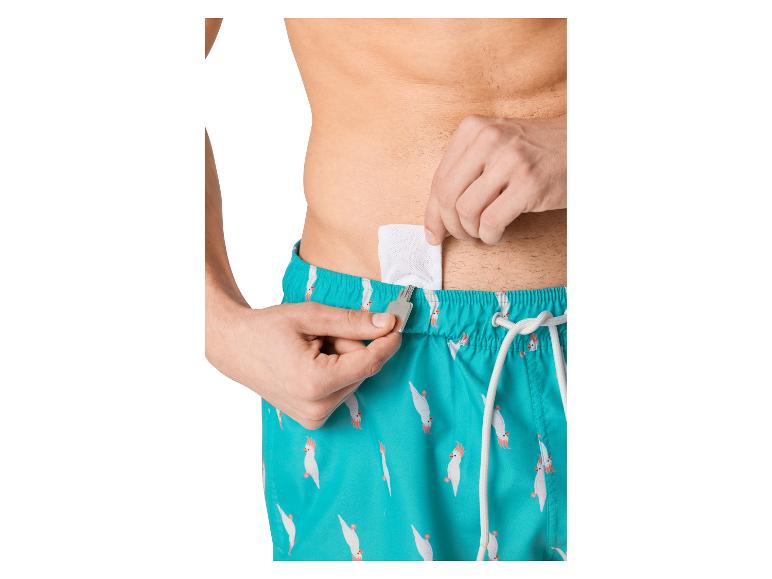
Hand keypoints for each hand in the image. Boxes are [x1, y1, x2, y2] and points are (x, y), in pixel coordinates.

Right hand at [206, 301, 400, 429]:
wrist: (234, 348)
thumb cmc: (269, 328)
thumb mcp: (312, 315)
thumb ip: (353, 321)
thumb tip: (389, 324)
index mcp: (316, 382)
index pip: (369, 363)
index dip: (388, 342)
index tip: (398, 324)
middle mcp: (317, 408)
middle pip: (361, 370)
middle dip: (352, 347)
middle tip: (321, 335)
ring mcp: (314, 418)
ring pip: (353, 380)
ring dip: (342, 360)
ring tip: (310, 350)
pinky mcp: (313, 420)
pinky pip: (341, 390)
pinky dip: (334, 373)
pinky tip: (310, 364)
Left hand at [424, 114, 565, 244]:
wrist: (581, 145)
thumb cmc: (534, 153)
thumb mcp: (493, 149)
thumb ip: (463, 177)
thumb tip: (433, 224)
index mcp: (473, 129)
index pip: (439, 179)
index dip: (433, 213)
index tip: (433, 233)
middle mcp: (488, 140)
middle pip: (447, 196)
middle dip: (450, 226)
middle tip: (463, 236)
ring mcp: (509, 161)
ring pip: (466, 211)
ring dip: (472, 231)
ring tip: (484, 232)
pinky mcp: (528, 184)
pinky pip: (491, 221)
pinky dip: (490, 235)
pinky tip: (498, 233)